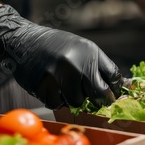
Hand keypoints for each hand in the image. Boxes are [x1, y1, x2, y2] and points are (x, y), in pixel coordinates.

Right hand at [0, 5, 123, 109]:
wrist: (23, 40)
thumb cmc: (56, 46)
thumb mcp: (81, 47)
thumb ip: (98, 65)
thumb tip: (120, 86)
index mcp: (89, 52)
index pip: (113, 76)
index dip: (115, 88)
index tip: (113, 94)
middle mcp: (76, 64)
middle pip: (99, 93)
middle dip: (100, 100)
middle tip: (95, 100)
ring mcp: (59, 76)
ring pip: (77, 102)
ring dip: (74, 99)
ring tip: (66, 88)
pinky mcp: (44, 86)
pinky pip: (57, 104)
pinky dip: (56, 100)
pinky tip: (52, 89)